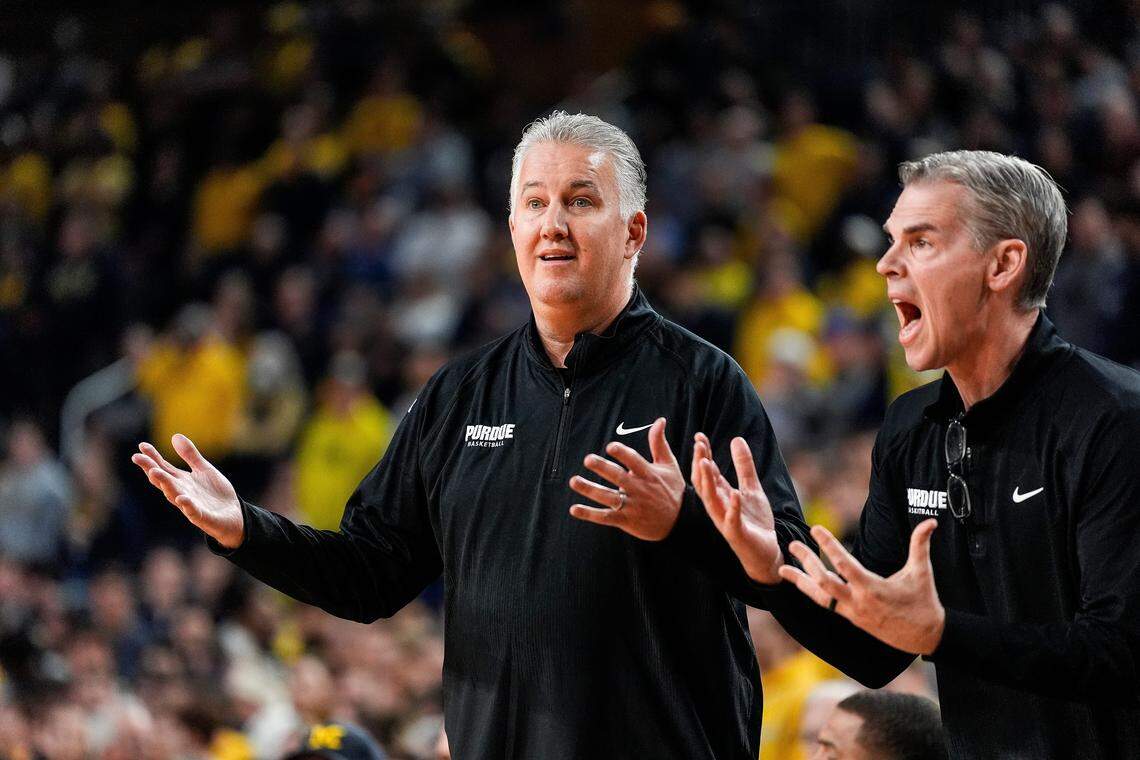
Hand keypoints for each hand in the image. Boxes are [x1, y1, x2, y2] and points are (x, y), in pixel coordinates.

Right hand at [130, 434, 244, 548]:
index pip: (163, 468)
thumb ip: (190, 455)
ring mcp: (190, 505)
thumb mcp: (204, 469)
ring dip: (164, 484)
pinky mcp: (202, 516)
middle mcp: (181, 492)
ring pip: (174, 495)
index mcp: (181, 481)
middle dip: (151, 469)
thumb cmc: (215, 493)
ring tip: (154, 472)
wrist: (234, 515)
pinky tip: (182, 498)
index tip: (142, 445)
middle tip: (137, 458)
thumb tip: (175, 435)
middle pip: (163, 480)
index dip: (152, 457)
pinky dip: (187, 505)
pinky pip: (193, 512)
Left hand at [568, 418, 684, 540]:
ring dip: (590, 490)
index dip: (623, 454)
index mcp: (648, 474)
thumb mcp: (669, 465)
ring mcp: (632, 506)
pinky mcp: (626, 520)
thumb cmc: (672, 489)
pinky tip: (574, 509)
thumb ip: (659, 443)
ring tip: (573, 481)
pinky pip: (605, 517)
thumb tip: (660, 420)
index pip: (634, 461)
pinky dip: (589, 514)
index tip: (610, 447)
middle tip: (588, 459)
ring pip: (608, 497)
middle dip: (603, 468)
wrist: (680, 521)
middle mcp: (639, 489)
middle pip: (618, 477)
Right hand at [692, 433, 781, 583]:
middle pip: (703, 483)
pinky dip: (733, 507)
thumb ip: (744, 466)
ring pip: (711, 500)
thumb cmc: (755, 521)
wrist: (766, 551)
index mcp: (720, 495)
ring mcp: (725, 520)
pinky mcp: (737, 534)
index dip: (703, 455)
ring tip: (706, 463)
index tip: (699, 437)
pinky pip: (732, 520)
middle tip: (699, 444)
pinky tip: (735, 494)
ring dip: (708, 482)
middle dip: (700, 464)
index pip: (707, 472)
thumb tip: (736, 439)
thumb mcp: (751, 488)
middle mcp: (718, 507)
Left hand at [778, 520, 944, 654]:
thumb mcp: (922, 572)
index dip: (828, 545)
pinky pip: (826, 605)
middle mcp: (857, 602)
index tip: (815, 529)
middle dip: (806, 562)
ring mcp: (852, 612)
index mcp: (872, 588)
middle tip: (792, 544)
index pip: (844, 564)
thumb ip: (920, 545)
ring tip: (783, 569)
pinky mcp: (852, 618)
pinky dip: (812, 593)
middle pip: (823, 581)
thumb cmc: (923, 601)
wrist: (925, 636)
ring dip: (801, 582)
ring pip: (819, 598)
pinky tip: (802, 583)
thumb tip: (931, 521)